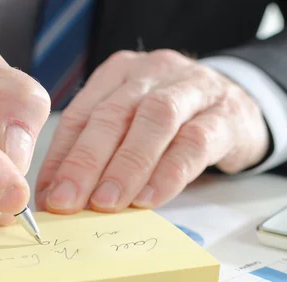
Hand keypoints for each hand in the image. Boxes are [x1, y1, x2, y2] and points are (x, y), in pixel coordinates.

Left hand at [36, 50, 268, 212]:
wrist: (239, 107)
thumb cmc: (175, 122)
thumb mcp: (132, 129)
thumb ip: (98, 156)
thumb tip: (57, 198)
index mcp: (120, 74)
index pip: (82, 115)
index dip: (61, 157)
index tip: (48, 196)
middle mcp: (152, 73)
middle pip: (113, 114)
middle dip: (85, 162)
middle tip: (67, 202)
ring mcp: (191, 89)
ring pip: (153, 121)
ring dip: (126, 166)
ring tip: (106, 203)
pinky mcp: (224, 114)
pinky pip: (195, 142)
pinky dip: (169, 173)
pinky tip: (150, 198)